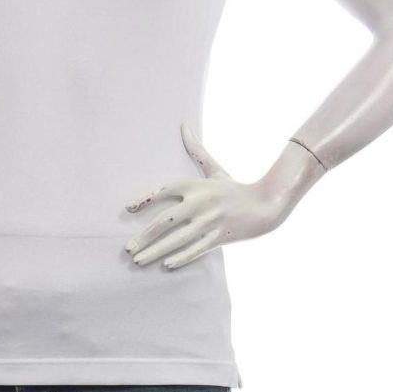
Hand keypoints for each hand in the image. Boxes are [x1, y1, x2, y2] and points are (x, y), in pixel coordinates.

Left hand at [123, 124, 321, 268]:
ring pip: (178, 240)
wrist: (265, 205)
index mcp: (196, 185)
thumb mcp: (215, 169)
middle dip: (144, 236)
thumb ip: (197, 150)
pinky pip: (197, 250)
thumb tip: (184, 125)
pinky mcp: (220, 237)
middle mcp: (201, 203)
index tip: (128, 209)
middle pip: (166, 221)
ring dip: (156, 252)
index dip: (146, 198)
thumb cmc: (234, 188)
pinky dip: (182, 258)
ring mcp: (210, 222)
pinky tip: (166, 265)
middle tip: (127, 249)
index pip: (165, 190)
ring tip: (138, 261)